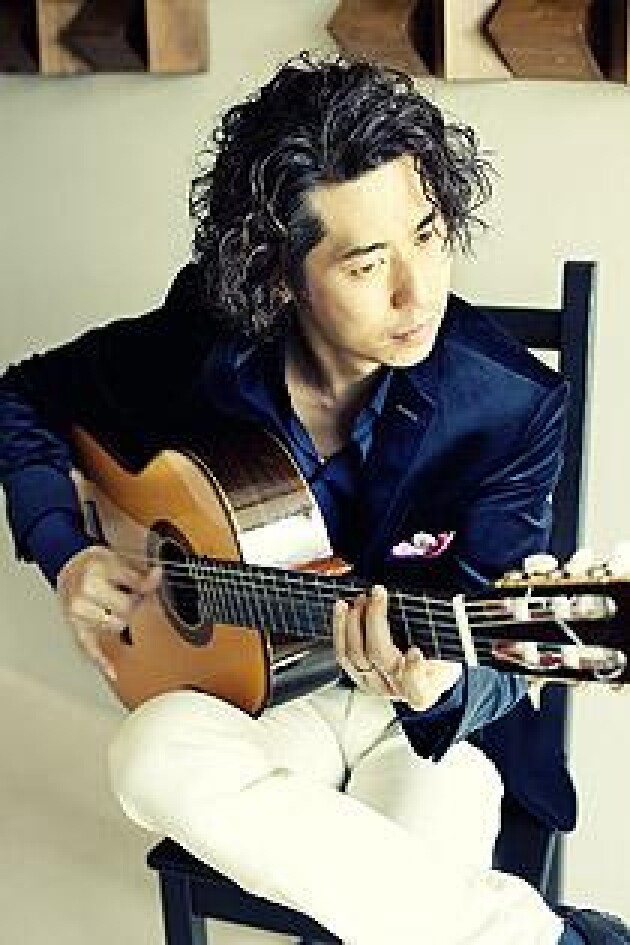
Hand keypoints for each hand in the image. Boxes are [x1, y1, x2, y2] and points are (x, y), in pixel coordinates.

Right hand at [56, 546, 161, 681]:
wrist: (70, 573)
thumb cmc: (95, 567)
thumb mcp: (117, 560)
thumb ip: (139, 573)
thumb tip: (158, 575)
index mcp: (96, 571)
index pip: (134, 584)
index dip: (147, 585)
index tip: (155, 580)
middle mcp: (84, 592)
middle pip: (127, 609)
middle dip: (133, 604)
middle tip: (129, 596)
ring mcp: (79, 614)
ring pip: (116, 626)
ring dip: (123, 621)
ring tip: (116, 608)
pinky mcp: (77, 630)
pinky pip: (91, 649)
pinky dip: (103, 661)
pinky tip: (113, 672)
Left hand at [332, 584, 461, 710]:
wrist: (428, 677)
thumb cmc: (441, 661)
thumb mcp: (449, 653)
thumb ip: (438, 637)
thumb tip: (438, 606)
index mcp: (422, 692)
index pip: (415, 685)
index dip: (412, 670)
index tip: (415, 651)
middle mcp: (395, 691)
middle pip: (379, 656)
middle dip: (374, 620)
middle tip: (378, 595)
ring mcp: (373, 685)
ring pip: (354, 656)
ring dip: (352, 622)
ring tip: (358, 599)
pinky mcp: (358, 676)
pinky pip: (343, 654)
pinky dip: (340, 629)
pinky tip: (343, 609)